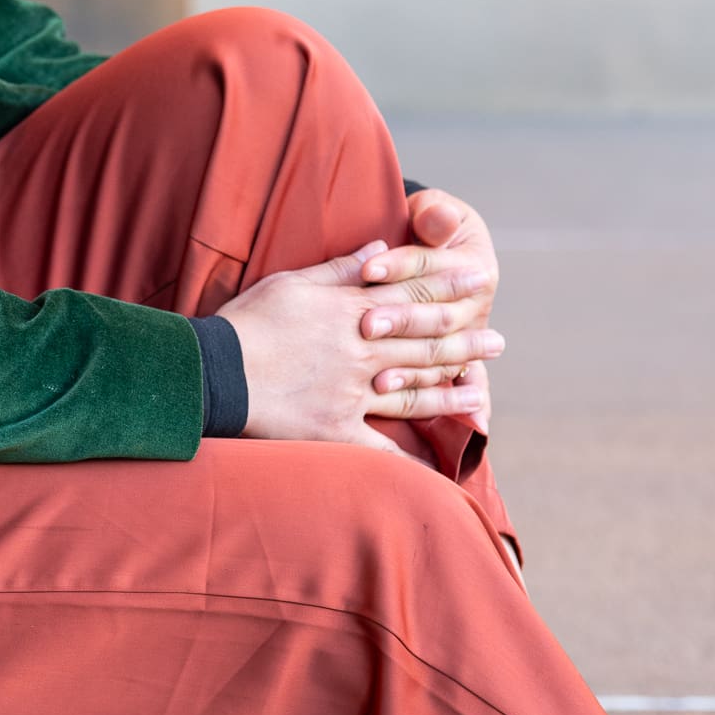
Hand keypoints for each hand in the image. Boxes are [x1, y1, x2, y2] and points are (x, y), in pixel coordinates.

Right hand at [219, 241, 503, 448]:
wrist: (215, 370)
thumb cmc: (248, 322)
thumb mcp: (293, 281)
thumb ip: (340, 268)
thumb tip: (380, 247)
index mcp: (352, 312)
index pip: (413, 294)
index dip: (450, 287)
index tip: (481, 281)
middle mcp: (362, 351)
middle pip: (424, 342)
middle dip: (465, 339)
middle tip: (498, 341)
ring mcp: (352, 393)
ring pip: (414, 389)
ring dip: (451, 388)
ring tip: (481, 388)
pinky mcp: (336, 429)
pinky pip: (381, 450)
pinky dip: (410, 460)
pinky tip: (437, 466)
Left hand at [361, 188, 499, 417]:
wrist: (443, 245)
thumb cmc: (432, 226)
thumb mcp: (437, 213)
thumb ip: (436, 215)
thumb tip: (439, 217)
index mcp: (471, 264)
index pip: (428, 265)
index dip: (398, 266)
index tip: (367, 268)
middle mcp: (473, 304)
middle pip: (432, 314)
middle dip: (401, 320)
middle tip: (366, 327)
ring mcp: (466, 334)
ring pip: (441, 355)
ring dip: (413, 371)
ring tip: (382, 382)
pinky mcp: (457, 360)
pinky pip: (450, 385)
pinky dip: (443, 404)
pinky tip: (432, 416)